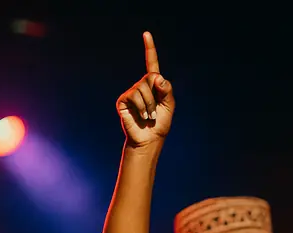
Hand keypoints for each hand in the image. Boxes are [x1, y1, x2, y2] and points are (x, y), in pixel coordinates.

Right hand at [116, 32, 174, 147]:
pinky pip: (135, 96)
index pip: (151, 63)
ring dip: (150, 105)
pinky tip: (142, 116)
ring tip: (149, 116)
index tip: (146, 33)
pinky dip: (142, 107)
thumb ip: (167, 89)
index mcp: (153, 85)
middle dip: (157, 95)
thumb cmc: (160, 123)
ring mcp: (131, 92)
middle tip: (155, 111)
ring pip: (143, 88)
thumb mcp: (169, 105)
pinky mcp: (123, 100)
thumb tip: (156, 76)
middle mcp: (141, 85)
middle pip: (151, 77)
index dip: (149, 49)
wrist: (149, 139)